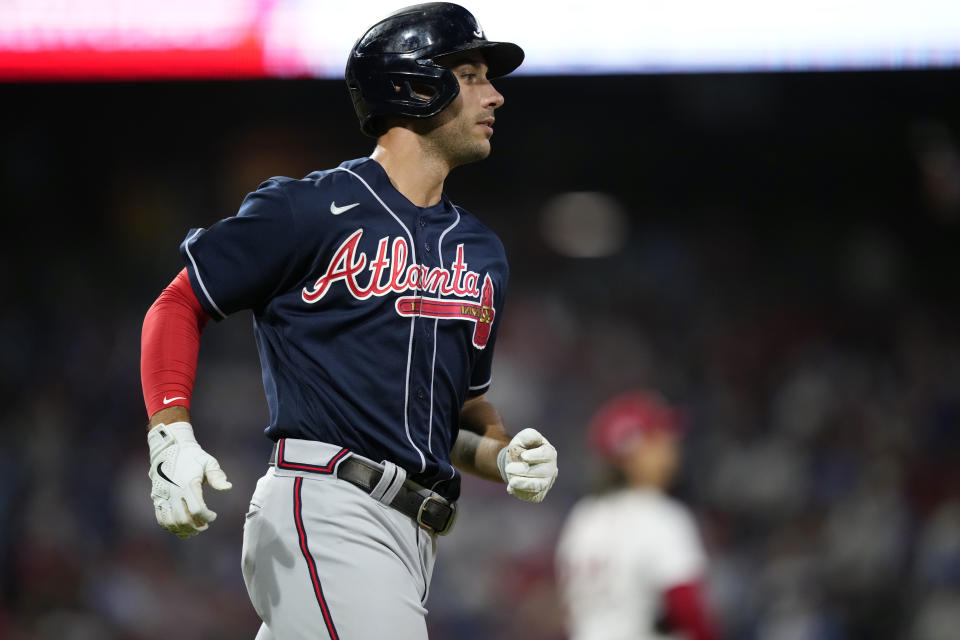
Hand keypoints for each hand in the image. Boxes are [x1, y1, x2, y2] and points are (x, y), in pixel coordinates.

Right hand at [147, 422, 231, 537]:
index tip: (213, 516)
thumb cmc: (192, 456)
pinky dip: (171, 527)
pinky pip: (161, 518)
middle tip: (205, 525)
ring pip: (171, 522)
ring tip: (194, 529)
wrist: (169, 449)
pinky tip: (181, 527)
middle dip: (196, 527)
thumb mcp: (208, 462)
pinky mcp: (156, 498)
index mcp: (188, 484)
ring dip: (184, 530)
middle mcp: (174, 492)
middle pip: (183, 519)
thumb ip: (217, 476)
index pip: (197, 510)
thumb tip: (228, 488)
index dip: (207, 517)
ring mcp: (163, 496)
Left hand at [497, 428, 557, 502]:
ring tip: (511, 482)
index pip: (547, 454)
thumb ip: (528, 436)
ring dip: (524, 484)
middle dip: (525, 471)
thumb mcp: (522, 439)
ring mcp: (547, 483)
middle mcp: (551, 469)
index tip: (523, 456)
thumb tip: (534, 437)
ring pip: (539, 486)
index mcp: (549, 453)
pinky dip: (521, 492)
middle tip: (508, 468)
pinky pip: (532, 495)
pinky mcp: (539, 494)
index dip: (536, 456)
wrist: (516, 464)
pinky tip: (511, 488)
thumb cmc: (522, 449)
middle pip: (543, 472)